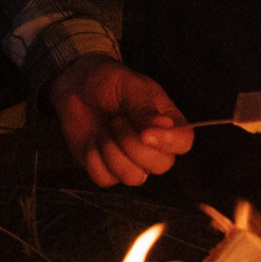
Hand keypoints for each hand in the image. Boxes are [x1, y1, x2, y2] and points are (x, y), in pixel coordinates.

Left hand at [48, 54, 192, 186]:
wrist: (76, 87)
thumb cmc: (108, 82)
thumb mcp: (128, 85)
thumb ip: (144, 108)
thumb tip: (163, 126)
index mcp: (168, 123)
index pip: (183, 142)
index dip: (168, 142)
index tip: (145, 133)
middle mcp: (154, 147)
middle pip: (161, 165)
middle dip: (133, 144)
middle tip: (116, 120)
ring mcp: (131, 161)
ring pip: (134, 177)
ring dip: (112, 152)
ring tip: (104, 130)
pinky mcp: (107, 170)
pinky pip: (105, 179)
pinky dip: (94, 159)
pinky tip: (92, 140)